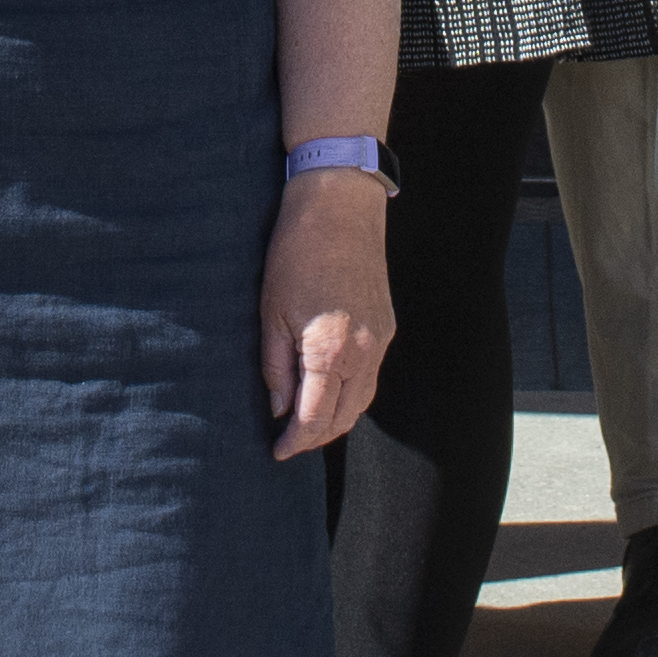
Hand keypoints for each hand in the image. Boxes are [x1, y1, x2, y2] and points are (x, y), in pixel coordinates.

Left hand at [262, 170, 396, 459]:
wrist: (340, 206)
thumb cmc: (296, 254)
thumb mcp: (271, 313)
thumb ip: (275, 368)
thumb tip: (279, 409)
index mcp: (329, 352)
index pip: (315, 419)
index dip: (295, 441)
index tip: (277, 451)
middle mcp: (362, 353)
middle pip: (343, 418)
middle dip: (315, 437)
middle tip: (288, 443)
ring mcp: (379, 340)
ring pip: (361, 401)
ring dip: (336, 419)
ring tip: (306, 423)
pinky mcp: (386, 326)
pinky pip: (371, 376)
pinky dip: (351, 394)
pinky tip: (330, 391)